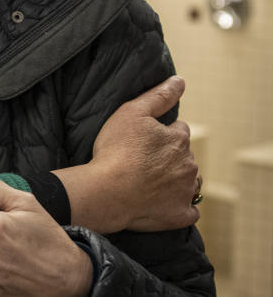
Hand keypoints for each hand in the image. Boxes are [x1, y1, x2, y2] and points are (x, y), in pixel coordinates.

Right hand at [60, 75, 199, 232]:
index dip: (160, 133)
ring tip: (148, 181)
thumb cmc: (116, 150)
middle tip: (140, 161)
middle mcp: (189, 164)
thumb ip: (158, 96)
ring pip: (188, 181)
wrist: (107, 191)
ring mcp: (186, 192)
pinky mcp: (180, 215)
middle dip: (168, 156)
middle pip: (183, 156)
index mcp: (179, 139)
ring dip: (175, 180)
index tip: (143, 140)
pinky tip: (161, 203)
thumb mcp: (132, 112)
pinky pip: (188, 211)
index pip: (178, 130)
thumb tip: (179, 81)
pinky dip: (178, 207)